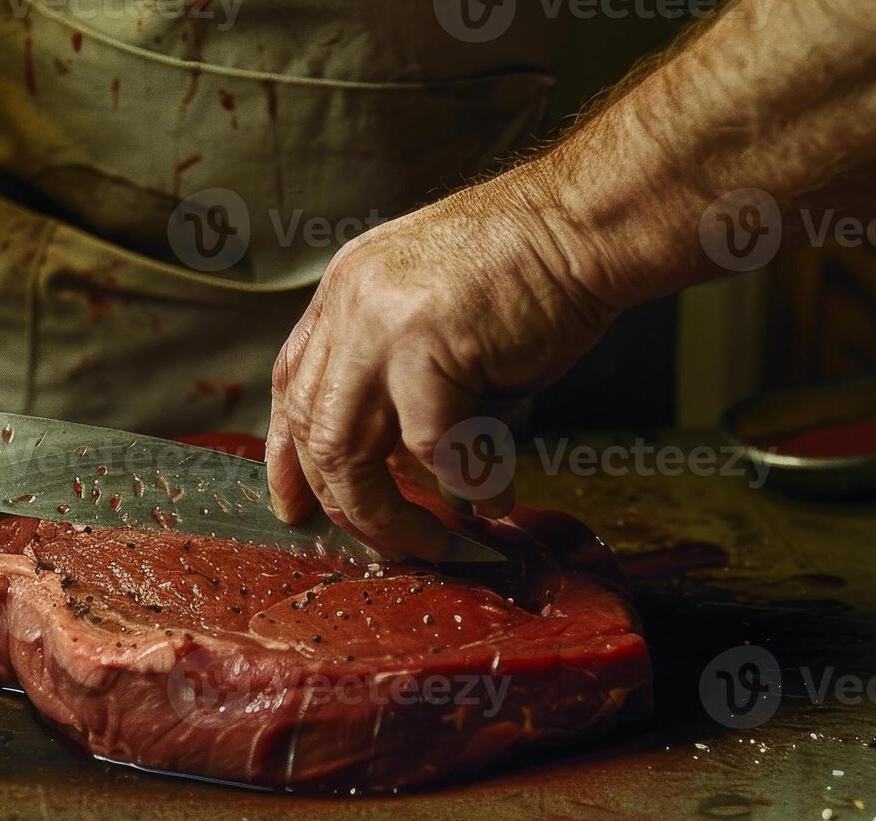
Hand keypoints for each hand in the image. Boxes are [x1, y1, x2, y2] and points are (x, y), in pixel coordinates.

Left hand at [265, 164, 612, 559]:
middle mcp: (349, 305)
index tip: (295, 504)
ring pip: (348, 451)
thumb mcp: (439, 317)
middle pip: (310, 428)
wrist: (586, 221)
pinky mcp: (426, 345)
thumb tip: (404, 467)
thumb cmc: (534, 272)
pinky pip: (431, 446)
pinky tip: (495, 498)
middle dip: (342, 501)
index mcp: (344, 293)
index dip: (289, 454)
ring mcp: (379, 323)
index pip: (289, 384)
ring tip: (431, 542)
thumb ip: (404, 379)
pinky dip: (465, 483)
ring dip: (387, 513)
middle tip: (385, 541)